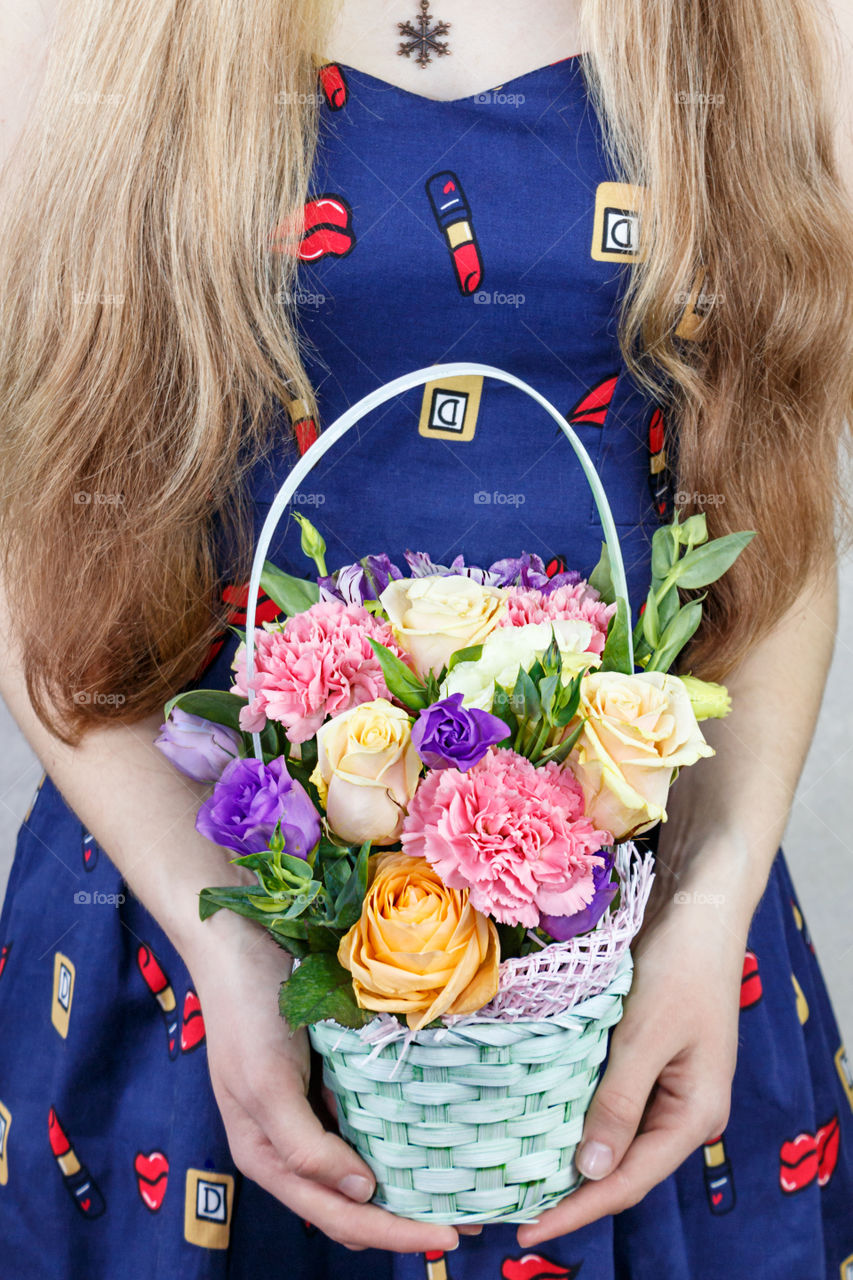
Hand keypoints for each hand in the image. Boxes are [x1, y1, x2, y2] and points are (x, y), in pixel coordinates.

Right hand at [186, 911, 460, 1253]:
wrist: (236, 937)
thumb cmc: (244, 1011)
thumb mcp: (265, 1085)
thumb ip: (304, 1147)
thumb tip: (360, 1193)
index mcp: (267, 1155)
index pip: (339, 1216)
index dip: (393, 1234)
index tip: (447, 1236)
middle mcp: (291, 1139)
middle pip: (355, 1201)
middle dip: (406, 1217)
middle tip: (466, 1217)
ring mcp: (309, 1105)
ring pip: (363, 1162)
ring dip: (405, 1179)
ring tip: (457, 1183)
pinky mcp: (325, 1073)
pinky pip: (366, 1116)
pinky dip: (396, 1130)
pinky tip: (431, 1127)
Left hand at [517, 884, 745, 1246]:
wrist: (698, 906)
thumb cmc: (680, 966)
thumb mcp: (646, 1035)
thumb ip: (619, 1102)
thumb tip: (590, 1172)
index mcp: (695, 1114)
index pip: (628, 1180)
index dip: (577, 1210)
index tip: (526, 1231)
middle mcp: (683, 1108)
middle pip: (621, 1165)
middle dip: (570, 1190)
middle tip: (511, 1208)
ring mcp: (665, 1082)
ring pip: (611, 1133)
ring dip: (570, 1153)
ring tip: (517, 1175)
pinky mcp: (645, 1056)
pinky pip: (607, 1098)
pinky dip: (575, 1113)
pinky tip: (540, 1118)